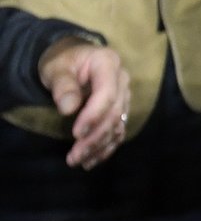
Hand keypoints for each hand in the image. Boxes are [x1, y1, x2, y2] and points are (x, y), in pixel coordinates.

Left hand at [37, 37, 130, 169]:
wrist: (71, 58)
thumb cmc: (63, 61)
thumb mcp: (56, 67)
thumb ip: (63, 85)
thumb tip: (68, 109)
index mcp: (108, 63)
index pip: (107, 93)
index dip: (94, 115)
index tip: (76, 134)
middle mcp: (122, 79)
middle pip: (115, 112)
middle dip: (96, 137)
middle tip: (75, 156)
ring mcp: (123, 94)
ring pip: (118, 123)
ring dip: (100, 145)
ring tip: (79, 161)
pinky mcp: (120, 108)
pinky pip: (119, 129)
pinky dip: (108, 146)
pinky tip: (93, 160)